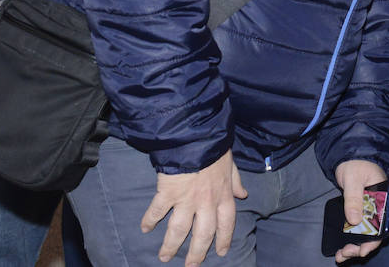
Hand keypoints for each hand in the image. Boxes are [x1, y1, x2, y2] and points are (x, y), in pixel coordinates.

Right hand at [140, 150, 247, 266]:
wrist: (195, 136)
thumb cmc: (214, 147)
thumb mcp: (231, 164)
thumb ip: (236, 181)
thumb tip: (243, 194)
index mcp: (224, 195)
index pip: (227, 224)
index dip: (224, 239)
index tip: (221, 252)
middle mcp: (206, 202)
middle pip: (202, 235)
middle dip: (196, 253)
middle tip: (191, 266)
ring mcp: (186, 200)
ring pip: (179, 231)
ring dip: (171, 246)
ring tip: (164, 256)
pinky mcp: (167, 193)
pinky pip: (157, 212)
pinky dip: (149, 221)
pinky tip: (145, 229)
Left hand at [332, 159, 387, 262]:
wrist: (349, 155)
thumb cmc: (356, 163)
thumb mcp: (353, 179)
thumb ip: (354, 198)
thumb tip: (354, 220)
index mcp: (383, 200)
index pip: (382, 226)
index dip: (373, 241)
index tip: (362, 251)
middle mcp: (377, 208)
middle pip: (373, 234)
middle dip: (359, 248)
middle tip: (344, 254)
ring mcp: (368, 210)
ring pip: (363, 234)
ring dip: (353, 246)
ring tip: (340, 255)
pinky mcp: (358, 211)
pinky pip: (356, 228)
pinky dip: (349, 239)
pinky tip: (340, 246)